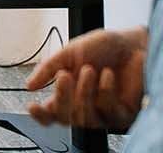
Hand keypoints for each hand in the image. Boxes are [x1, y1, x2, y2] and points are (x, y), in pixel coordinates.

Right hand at [25, 26, 147, 130]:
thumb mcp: (71, 52)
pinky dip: (105, 91)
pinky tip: (108, 74)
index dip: (40, 114)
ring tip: (89, 70)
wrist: (133, 43)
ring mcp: (103, 113)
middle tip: (64, 76)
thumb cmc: (104, 47)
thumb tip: (29, 85)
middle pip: (65, 119)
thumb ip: (49, 68)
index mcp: (69, 93)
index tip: (32, 105)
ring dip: (84, 93)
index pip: (51, 113)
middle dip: (62, 97)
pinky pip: (108, 112)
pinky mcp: (122, 115)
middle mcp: (85, 106)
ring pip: (85, 119)